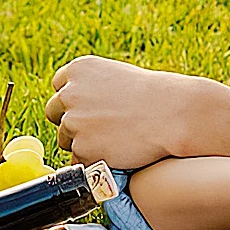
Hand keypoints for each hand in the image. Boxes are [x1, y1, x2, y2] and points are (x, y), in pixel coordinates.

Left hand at [46, 55, 217, 168]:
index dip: (74, 99)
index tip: (91, 106)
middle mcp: (70, 93)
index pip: (59, 86)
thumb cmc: (157, 96)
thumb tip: (73, 109)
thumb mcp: (119, 76)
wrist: (176, 114)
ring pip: (66, 139)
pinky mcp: (81, 150)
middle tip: (100, 125)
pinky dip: (94, 160)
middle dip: (71, 120)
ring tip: (117, 137)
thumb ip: (91, 88)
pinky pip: (78, 160)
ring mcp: (73, 122)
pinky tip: (118, 151)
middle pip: (53, 112)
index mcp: (79, 69)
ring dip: (84, 141)